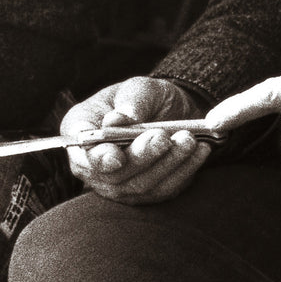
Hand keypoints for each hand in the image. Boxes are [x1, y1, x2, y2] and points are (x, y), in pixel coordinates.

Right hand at [63, 76, 209, 204]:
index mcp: (80, 130)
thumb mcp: (139, 88)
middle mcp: (92, 164)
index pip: (81, 151)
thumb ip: (131, 102)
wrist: (167, 112)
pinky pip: (163, 189)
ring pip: (140, 185)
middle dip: (142, 157)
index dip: (97, 158)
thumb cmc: (144, 98)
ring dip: (167, 163)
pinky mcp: (143, 194)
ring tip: (189, 139)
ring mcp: (116, 184)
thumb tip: (117, 120)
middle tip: (164, 137)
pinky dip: (183, 171)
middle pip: (113, 174)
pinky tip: (199, 151)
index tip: (116, 157)